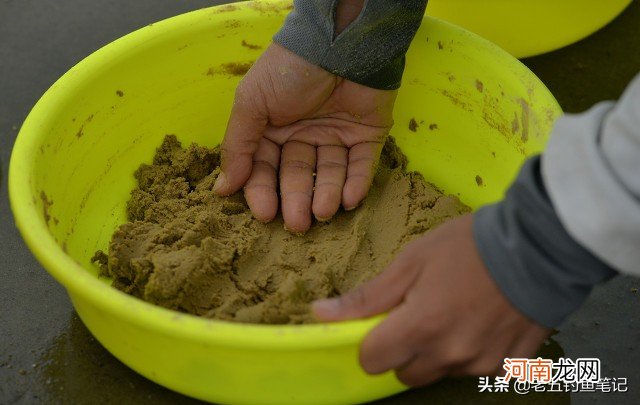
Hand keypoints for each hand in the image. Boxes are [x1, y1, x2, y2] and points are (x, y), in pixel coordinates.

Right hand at [213, 43, 396, 233]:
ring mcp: (337, 136)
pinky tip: (349, 199)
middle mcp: (304, 136)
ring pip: (330, 174)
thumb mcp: (252, 103)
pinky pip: (362, 165)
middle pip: (298, 176)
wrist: (339, 40)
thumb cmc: (289, 70)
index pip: (265, 169)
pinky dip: (356, 183)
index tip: (265, 214)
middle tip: (298, 224)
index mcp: (273, 129)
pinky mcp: (368, 135)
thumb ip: (238, 146)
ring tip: (324, 211)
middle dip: (297, 201)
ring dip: (326, 195)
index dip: (264, 192)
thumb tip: (222, 190)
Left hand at [313, 215, 550, 385]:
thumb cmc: (469, 246)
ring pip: (439, 372)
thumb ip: (367, 296)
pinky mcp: (508, 365)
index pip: (371, 361)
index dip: (370, 342)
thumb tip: (320, 314)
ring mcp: (481, 364)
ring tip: (455, 310)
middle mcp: (449, 355)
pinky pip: (473, 369)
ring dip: (436, 351)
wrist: (539, 245)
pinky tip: (480, 320)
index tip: (383, 322)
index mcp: (420, 328)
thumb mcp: (412, 261)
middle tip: (420, 311)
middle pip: (404, 373)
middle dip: (403, 349)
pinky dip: (469, 351)